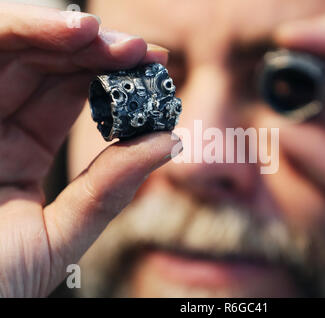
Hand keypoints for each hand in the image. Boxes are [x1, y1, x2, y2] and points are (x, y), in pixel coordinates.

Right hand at [0, 3, 178, 296]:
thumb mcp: (59, 236)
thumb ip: (109, 190)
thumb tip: (169, 143)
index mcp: (16, 154)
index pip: (65, 98)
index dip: (110, 77)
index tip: (156, 66)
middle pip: (42, 66)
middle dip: (93, 51)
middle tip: (141, 48)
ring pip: (10, 49)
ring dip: (63, 33)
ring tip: (113, 38)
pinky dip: (20, 30)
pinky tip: (73, 28)